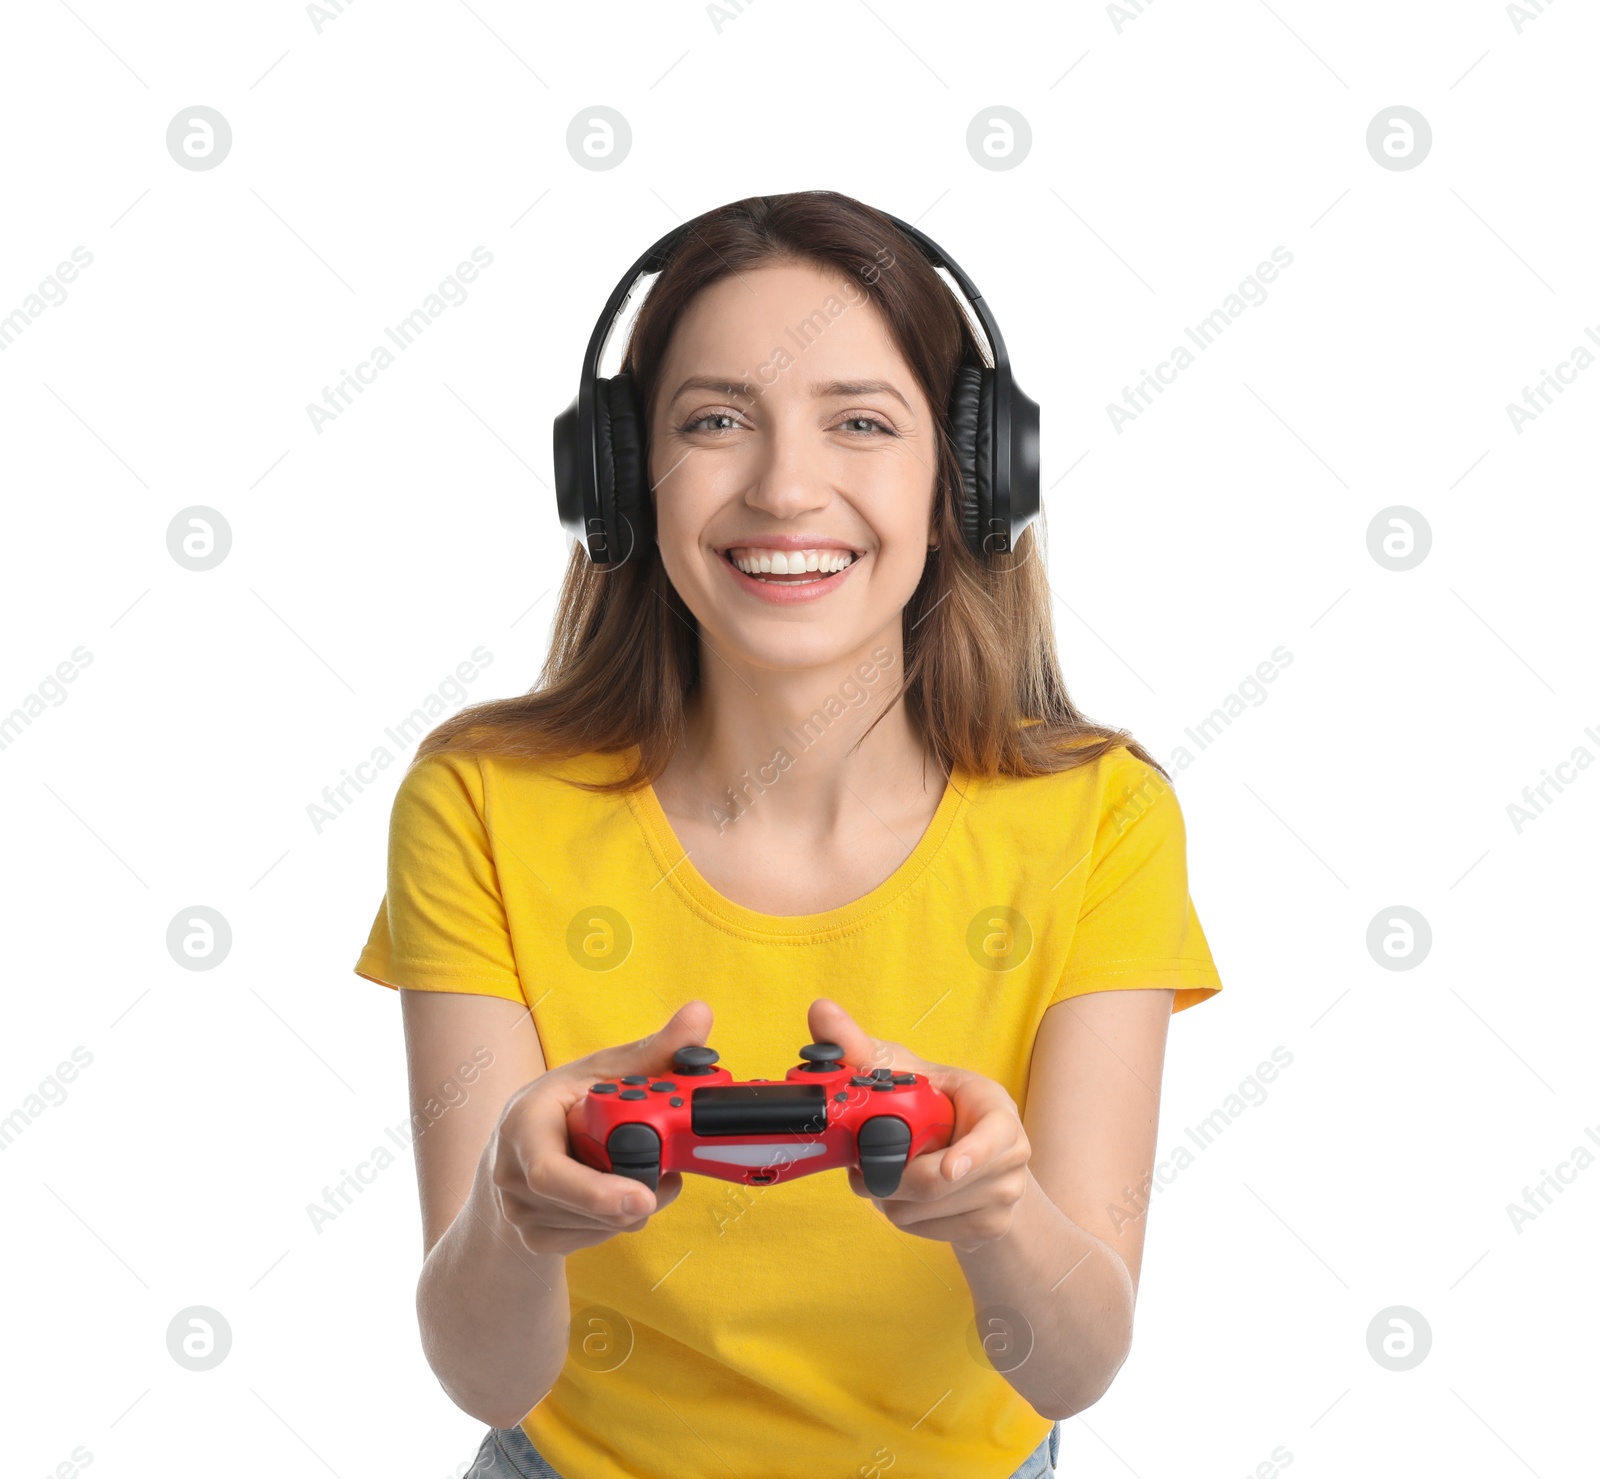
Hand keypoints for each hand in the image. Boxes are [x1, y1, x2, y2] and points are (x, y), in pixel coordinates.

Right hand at [486, 1000, 712, 1256]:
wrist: (517, 1152)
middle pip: (586, 1206)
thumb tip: (701, 1013)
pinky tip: (620, 1190)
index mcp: (523, 1125)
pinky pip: (597, 1239)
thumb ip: (654, 1049)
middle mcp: (512, 1175)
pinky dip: (622, 1218)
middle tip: (669, 1176)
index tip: (643, 1196)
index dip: (598, 1190)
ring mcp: (522, 1214)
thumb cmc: (564, 1105)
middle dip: (636, 1194)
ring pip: (601, 1225)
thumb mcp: (601, 1070)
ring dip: (637, 1204)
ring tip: (644, 1170)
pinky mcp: (537, 1241)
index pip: (549, 1171)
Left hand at [808, 998, 1031, 1252]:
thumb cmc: (935, 1103)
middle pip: (937, 1183)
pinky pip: (923, 1231)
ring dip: (889, 1196)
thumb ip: (858, 1045)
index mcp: (996, 1108)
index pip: (994, 1134)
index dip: (970, 1153)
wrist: (970, 1153)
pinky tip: (904, 1193)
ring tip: (889, 1170)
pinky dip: (902, 1215)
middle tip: (865, 1163)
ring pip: (922, 1211)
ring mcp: (1004, 1196)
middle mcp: (1011, 1155)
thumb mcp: (903, 1071)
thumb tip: (819, 1010)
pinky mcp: (990, 1228)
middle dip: (888, 1175)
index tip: (945, 1167)